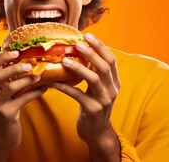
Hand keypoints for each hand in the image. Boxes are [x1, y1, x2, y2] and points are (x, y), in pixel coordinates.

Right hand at [0, 50, 47, 161]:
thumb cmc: (2, 119)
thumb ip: (5, 86)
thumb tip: (22, 67)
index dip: (2, 57)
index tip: (15, 51)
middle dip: (15, 66)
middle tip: (30, 63)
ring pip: (11, 86)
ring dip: (26, 79)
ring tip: (38, 75)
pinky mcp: (6, 115)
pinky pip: (22, 99)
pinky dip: (34, 92)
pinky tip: (43, 89)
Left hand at [51, 33, 120, 161]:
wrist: (97, 132)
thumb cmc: (93, 105)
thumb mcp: (97, 88)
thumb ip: (93, 72)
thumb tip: (79, 51)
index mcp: (114, 82)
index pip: (111, 59)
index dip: (101, 46)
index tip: (88, 35)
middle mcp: (112, 89)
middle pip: (104, 67)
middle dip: (92, 53)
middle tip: (77, 44)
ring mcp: (104, 100)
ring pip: (93, 79)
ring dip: (78, 68)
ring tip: (65, 60)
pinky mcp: (93, 110)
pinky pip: (78, 95)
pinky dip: (66, 88)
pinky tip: (54, 83)